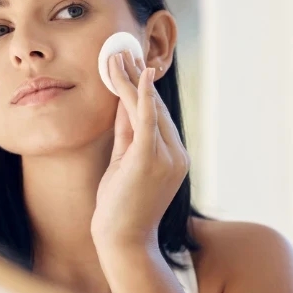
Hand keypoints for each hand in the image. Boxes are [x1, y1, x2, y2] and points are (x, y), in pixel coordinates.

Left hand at [91, 50, 190, 250]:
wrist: (122, 243)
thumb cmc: (120, 207)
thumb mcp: (124, 162)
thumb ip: (126, 133)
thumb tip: (122, 101)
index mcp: (174, 157)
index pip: (156, 114)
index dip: (141, 87)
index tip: (129, 63)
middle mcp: (176, 155)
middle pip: (155, 106)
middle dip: (136, 76)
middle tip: (120, 49)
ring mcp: (167, 158)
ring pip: (148, 109)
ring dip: (131, 78)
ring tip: (116, 54)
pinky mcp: (150, 161)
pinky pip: (147, 121)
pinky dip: (142, 95)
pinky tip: (138, 74)